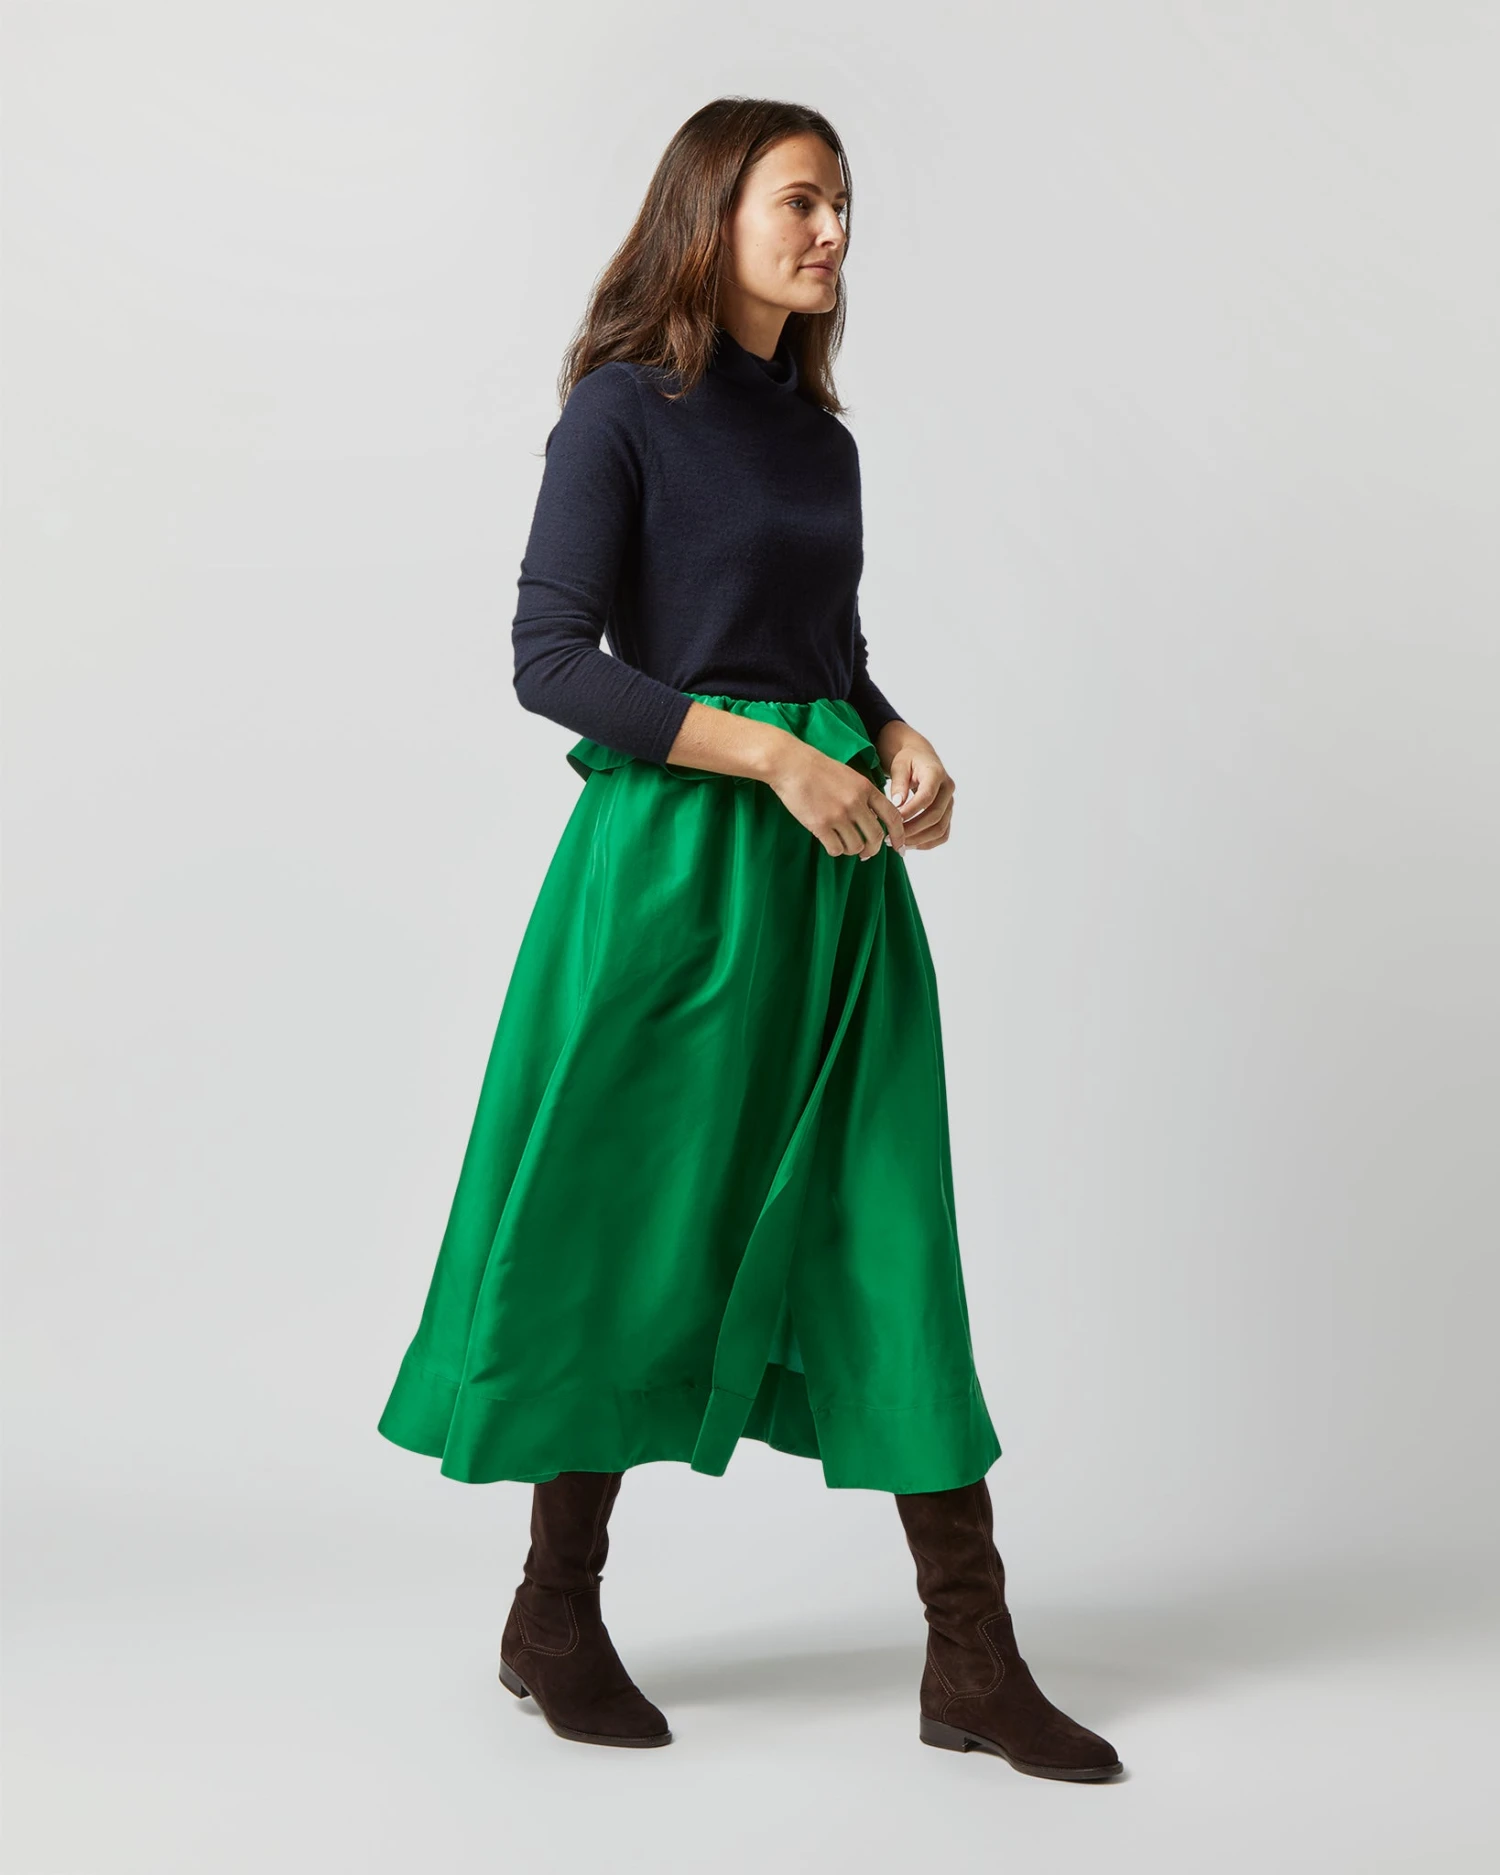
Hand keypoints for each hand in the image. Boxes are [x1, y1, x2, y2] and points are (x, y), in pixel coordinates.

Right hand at [766, 741, 908, 859]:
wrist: (791, 764)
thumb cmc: (817, 769)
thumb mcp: (850, 776)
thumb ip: (864, 795)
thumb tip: (874, 819)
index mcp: (866, 788)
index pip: (892, 816)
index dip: (899, 834)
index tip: (899, 846)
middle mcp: (855, 803)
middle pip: (876, 836)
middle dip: (873, 849)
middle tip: (867, 853)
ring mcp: (838, 815)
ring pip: (856, 846)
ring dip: (852, 850)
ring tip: (844, 845)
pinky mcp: (820, 825)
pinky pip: (836, 849)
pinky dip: (836, 850)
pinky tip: (830, 843)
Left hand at [880, 728, 954, 850]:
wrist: (920, 756)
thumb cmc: (907, 760)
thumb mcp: (899, 765)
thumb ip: (898, 783)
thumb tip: (897, 804)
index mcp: (936, 773)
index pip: (926, 797)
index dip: (910, 812)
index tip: (893, 821)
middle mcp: (947, 789)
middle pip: (935, 816)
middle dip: (912, 829)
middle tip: (891, 837)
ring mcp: (949, 802)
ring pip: (940, 828)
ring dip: (919, 839)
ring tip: (898, 844)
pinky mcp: (947, 813)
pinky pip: (943, 834)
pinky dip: (927, 842)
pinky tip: (910, 844)